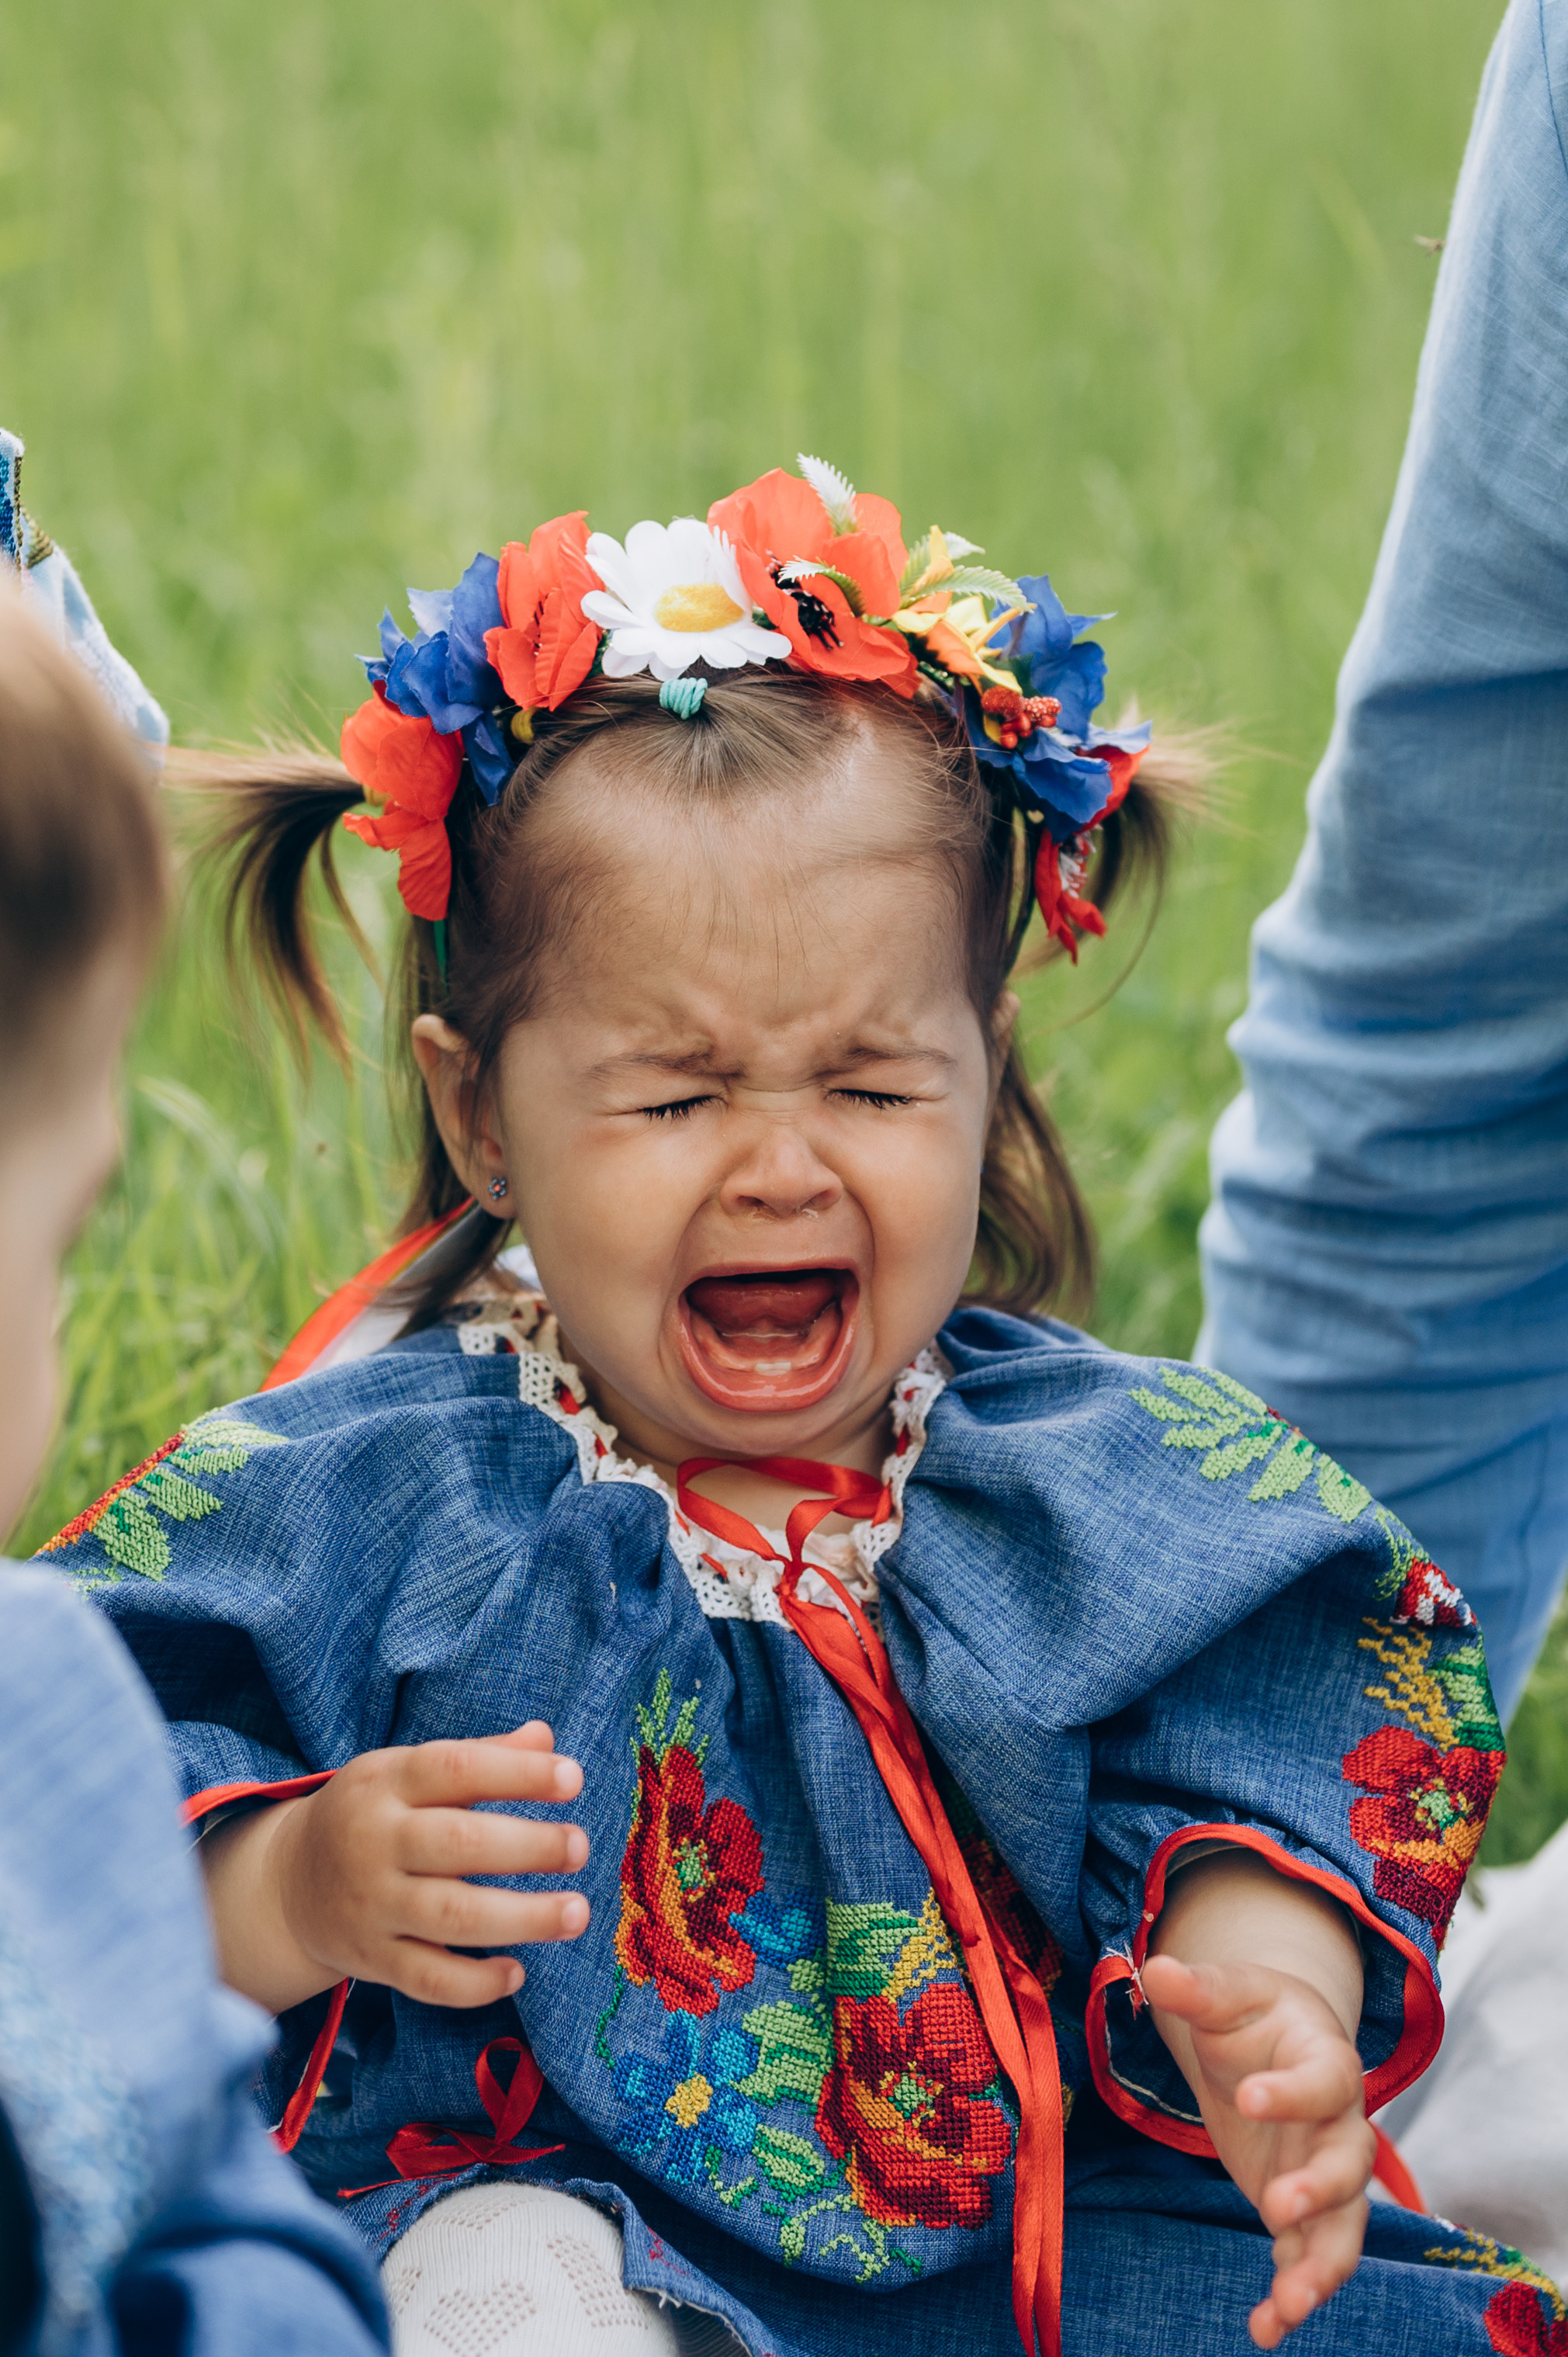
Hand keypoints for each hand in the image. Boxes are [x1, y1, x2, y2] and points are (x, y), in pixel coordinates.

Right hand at [203, 1721, 588, 2013]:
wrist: (286, 1882)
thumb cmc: (374, 1814)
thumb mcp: (409, 1771)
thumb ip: (480, 1757)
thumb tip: (546, 1738)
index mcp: (387, 1782)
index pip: (455, 1769)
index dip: (517, 1772)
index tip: (574, 1778)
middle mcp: (375, 1842)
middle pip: (458, 1844)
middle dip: (528, 1847)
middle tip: (579, 1847)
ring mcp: (371, 1905)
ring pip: (451, 1917)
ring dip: (521, 1918)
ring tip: (576, 1912)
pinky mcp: (371, 1960)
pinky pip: (428, 1980)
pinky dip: (475, 1984)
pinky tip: (517, 1972)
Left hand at [1142, 1952, 1373, 2348]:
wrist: (1277, 2043)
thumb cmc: (1253, 2015)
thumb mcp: (1228, 1993)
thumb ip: (1198, 1988)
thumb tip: (1155, 1968)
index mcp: (1327, 2060)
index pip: (1325, 2079)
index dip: (1293, 2092)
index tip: (1248, 2100)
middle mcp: (1340, 2125)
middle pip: (1350, 2163)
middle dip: (1319, 2189)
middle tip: (1274, 2206)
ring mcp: (1326, 2176)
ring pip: (1343, 2229)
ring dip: (1319, 2270)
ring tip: (1285, 2308)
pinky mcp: (1306, 2214)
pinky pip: (1311, 2259)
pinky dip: (1294, 2295)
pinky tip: (1265, 2328)